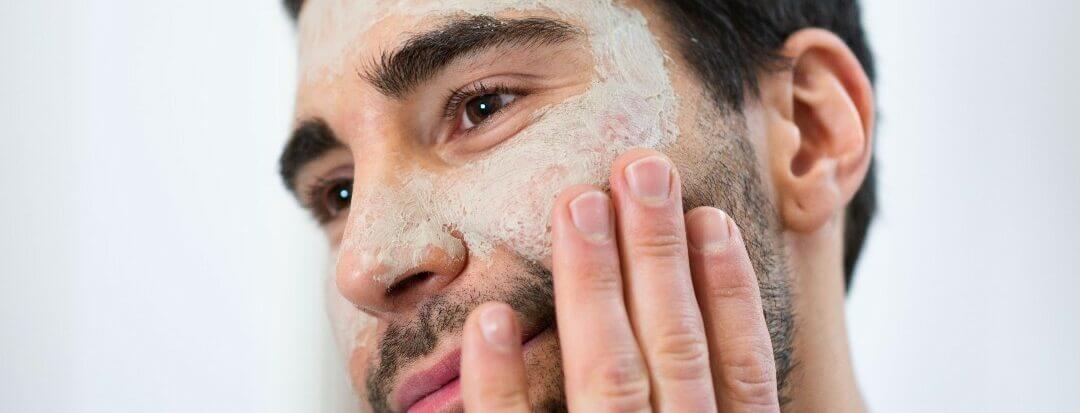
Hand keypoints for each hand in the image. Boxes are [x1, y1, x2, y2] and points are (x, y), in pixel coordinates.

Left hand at [460, 149, 779, 411]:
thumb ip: (702, 400)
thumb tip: (709, 288)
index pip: (744, 372)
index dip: (732, 293)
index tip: (712, 217)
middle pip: (674, 350)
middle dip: (658, 254)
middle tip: (643, 168)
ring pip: (610, 378)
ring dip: (594, 284)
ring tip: (580, 203)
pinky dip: (500, 382)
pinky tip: (490, 320)